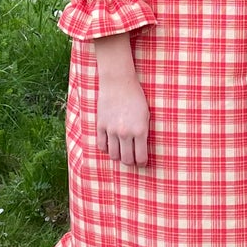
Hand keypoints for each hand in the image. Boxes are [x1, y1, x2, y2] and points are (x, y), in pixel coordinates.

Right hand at [93, 34, 150, 167]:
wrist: (118, 82)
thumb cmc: (136, 97)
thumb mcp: (146, 115)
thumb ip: (143, 133)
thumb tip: (141, 149)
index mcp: (140, 130)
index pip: (141, 157)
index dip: (142, 163)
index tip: (142, 163)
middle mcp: (125, 133)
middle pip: (126, 159)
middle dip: (130, 163)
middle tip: (132, 160)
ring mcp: (111, 130)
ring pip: (113, 155)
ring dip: (118, 156)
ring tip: (121, 153)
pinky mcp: (101, 125)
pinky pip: (101, 145)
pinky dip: (106, 148)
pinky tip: (110, 145)